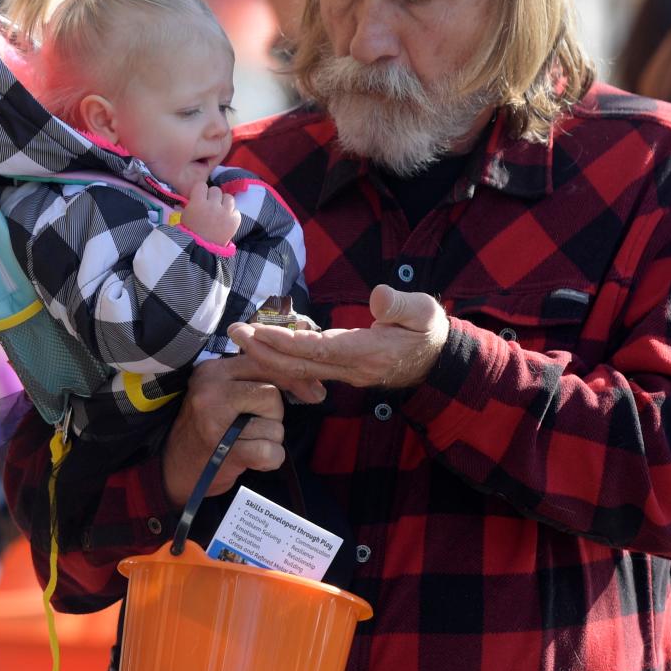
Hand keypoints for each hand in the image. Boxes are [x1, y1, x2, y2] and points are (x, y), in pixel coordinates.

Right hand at [161, 354, 320, 507]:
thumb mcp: (224, 392)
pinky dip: (269, 459)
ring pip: (275, 427)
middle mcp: (211, 390)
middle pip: (272, 396)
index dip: (293, 379)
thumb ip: (258, 379)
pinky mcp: (224, 451)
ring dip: (269, 440)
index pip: (265, 363)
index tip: (311, 392)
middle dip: (273, 416)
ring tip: (245, 442)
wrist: (175, 467)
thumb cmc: (209, 427)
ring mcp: (215, 421)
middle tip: (253, 426)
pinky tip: (252, 458)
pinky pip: (271, 452)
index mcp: (213, 370)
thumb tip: (311, 382)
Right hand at [180, 182, 240, 245]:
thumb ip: (194, 201)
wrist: (201, 249)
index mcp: (197, 203)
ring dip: (224, 203)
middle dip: (212, 197)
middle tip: (210, 206)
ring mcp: (226, 213)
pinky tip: (226, 220)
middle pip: (216, 190)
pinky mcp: (235, 220)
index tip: (200, 197)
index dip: (201, 191)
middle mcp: (213, 206)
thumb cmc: (190, 231)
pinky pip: (236, 210)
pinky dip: (231, 214)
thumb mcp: (186, 214)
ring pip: (228, 197)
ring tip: (220, 211)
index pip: (202, 185)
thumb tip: (202, 195)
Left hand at [227, 283, 448, 388]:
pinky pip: (306, 369)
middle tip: (233, 332)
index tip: (259, 331)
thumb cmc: (428, 330)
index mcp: (369, 353)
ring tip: (240, 336)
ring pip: (299, 370)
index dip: (287, 342)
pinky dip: (282, 358)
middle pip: (300, 366)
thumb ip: (400, 304)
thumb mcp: (424, 312)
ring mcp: (345, 373)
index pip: (320, 350)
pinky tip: (263, 344)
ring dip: (267, 355)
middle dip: (264, 351)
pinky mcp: (341, 370)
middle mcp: (352, 368)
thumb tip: (377, 297)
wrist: (436, 360)